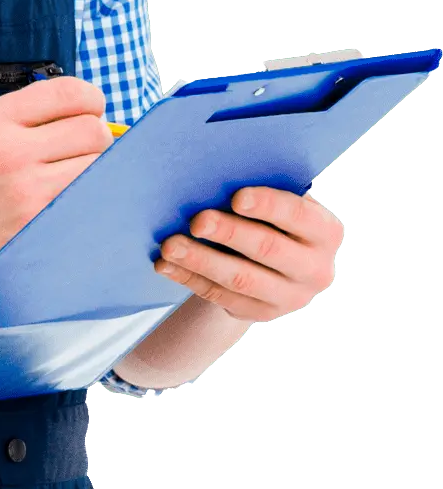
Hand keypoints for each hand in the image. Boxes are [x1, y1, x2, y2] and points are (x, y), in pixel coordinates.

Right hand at [0, 75, 115, 295]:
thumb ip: (28, 118)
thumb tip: (88, 114)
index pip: (69, 93)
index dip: (91, 99)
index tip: (90, 110)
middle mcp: (13, 150)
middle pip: (93, 130)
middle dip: (96, 138)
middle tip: (81, 150)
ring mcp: (29, 189)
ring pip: (99, 166)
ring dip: (96, 168)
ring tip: (72, 175)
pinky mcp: (41, 222)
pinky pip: (91, 198)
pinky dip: (90, 195)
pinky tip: (70, 198)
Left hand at [153, 186, 339, 320]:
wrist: (267, 266)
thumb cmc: (266, 219)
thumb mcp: (273, 206)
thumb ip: (256, 192)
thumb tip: (213, 175)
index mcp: (323, 232)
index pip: (299, 215)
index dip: (268, 205)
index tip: (236, 197)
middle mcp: (315, 269)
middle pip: (267, 249)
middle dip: (229, 233)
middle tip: (196, 221)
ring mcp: (289, 297)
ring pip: (240, 278)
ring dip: (200, 260)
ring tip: (169, 246)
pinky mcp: (259, 313)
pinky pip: (220, 296)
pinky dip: (189, 278)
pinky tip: (165, 264)